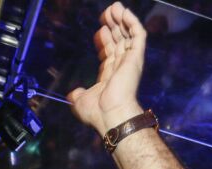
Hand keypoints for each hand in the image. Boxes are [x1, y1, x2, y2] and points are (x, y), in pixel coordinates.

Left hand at [67, 3, 146, 134]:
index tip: (99, 29)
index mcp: (110, 75)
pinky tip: (124, 12)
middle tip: (106, 13)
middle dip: (113, 26)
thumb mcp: (81, 101)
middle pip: (119, 40)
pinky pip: (139, 34)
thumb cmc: (98, 113)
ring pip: (129, 34)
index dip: (105, 40)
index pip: (109, 52)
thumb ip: (77, 94)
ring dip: (122, 20)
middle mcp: (121, 67)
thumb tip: (73, 94)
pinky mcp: (137, 57)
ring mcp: (130, 61)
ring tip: (114, 7)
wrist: (111, 115)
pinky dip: (132, 22)